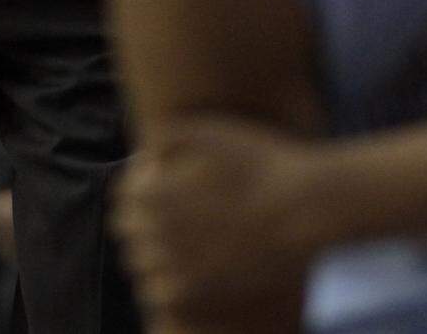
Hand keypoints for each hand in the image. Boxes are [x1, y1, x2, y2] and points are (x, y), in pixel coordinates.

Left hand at [113, 117, 321, 322]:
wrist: (305, 207)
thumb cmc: (259, 162)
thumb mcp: (208, 129)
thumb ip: (164, 135)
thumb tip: (141, 154)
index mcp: (153, 192)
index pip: (121, 198)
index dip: (141, 190)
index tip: (162, 188)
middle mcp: (157, 232)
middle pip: (126, 233)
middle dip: (144, 222)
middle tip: (178, 217)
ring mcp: (175, 267)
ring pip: (138, 266)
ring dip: (152, 254)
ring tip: (185, 243)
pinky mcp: (196, 295)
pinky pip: (158, 295)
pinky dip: (166, 284)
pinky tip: (190, 269)